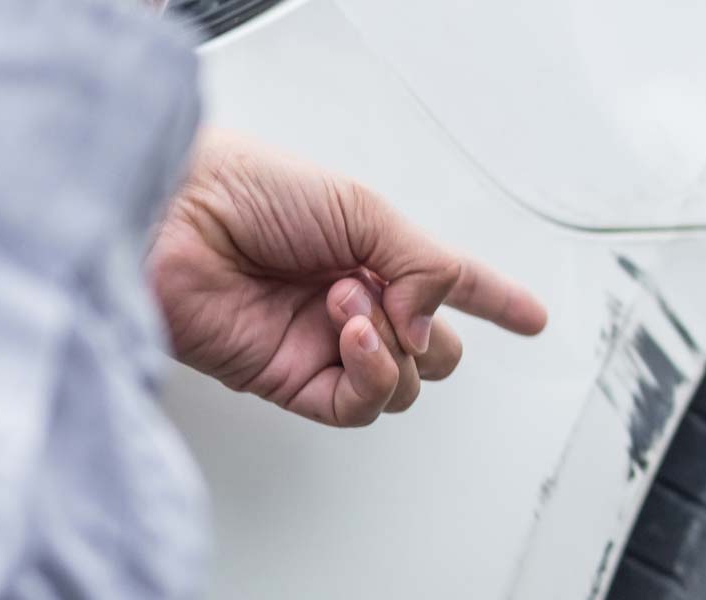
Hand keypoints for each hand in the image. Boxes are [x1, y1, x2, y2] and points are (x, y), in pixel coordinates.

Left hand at [149, 128, 547, 426]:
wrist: (173, 218)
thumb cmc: (247, 189)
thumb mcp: (362, 208)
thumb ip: (423, 266)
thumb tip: (437, 327)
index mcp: (371, 250)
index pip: (450, 283)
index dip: (495, 300)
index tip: (532, 318)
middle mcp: (351, 302)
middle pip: (435, 350)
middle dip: (433, 331)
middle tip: (392, 297)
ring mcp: (322, 344)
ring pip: (404, 384)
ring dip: (393, 347)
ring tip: (348, 305)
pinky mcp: (289, 380)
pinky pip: (358, 405)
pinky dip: (371, 376)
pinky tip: (350, 338)